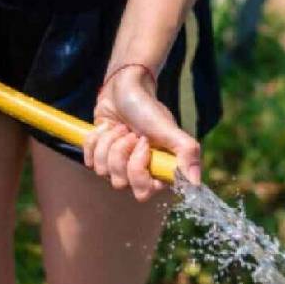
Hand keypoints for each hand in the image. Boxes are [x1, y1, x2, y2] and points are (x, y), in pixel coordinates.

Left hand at [83, 64, 201, 200]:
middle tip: (131, 133)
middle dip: (122, 151)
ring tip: (121, 128)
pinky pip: (89, 160)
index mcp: (157, 172)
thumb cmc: (148, 109)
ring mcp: (116, 167)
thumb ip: (187, 153)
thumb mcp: (169, 129)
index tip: (144, 142)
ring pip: (102, 171)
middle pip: (120, 182)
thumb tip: (195, 183)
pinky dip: (96, 139)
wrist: (125, 90)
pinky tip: (107, 128)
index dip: (138, 168)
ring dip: (110, 142)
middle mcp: (137, 174)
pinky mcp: (98, 157)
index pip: (143, 192)